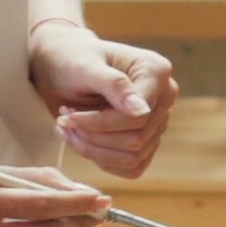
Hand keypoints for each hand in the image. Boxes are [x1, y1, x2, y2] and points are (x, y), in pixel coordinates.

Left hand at [28, 20, 177, 178]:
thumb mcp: (86, 67)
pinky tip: (81, 141)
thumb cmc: (71, 59)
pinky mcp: (146, 141)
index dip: (100, 123)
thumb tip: (143, 111)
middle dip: (93, 136)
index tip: (66, 116)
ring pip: (133, 157)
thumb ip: (115, 86)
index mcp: (156, 72)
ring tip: (67, 129)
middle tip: (62, 121)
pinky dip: (102, 161)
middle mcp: (164, 97)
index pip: (139, 116)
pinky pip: (132, 167)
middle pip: (137, 139)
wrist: (61, 66)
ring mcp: (157, 121)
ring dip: (93, 150)